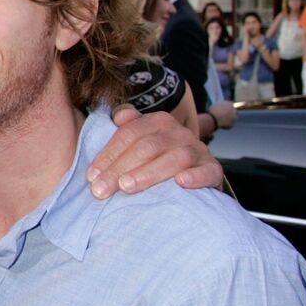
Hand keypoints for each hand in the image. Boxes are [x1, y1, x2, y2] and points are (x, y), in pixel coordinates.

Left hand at [87, 106, 224, 197]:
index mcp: (157, 122)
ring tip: (127, 187)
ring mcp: (198, 150)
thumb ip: (126, 129)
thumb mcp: (138, 142)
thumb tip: (120, 116)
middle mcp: (178, 133)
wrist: (193, 175)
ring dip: (149, 173)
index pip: (129, 134)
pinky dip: (196, 176)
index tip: (91, 176)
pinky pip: (208, 171)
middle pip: (147, 147)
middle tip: (101, 190)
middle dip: (120, 168)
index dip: (109, 155)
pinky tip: (181, 183)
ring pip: (175, 158)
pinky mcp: (213, 169)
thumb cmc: (156, 160)